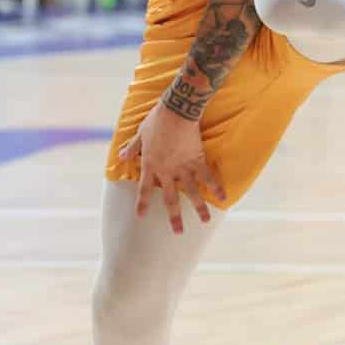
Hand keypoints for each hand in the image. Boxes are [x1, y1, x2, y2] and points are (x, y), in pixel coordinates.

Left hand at [120, 100, 225, 232]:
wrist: (176, 112)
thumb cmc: (156, 120)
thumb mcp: (140, 134)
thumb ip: (132, 148)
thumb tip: (121, 157)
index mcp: (150, 165)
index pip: (144, 189)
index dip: (142, 203)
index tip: (140, 217)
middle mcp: (166, 171)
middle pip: (170, 199)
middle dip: (174, 217)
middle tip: (178, 232)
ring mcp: (183, 167)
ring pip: (192, 192)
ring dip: (199, 208)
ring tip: (205, 221)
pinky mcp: (197, 160)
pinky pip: (207, 177)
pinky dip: (215, 187)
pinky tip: (223, 198)